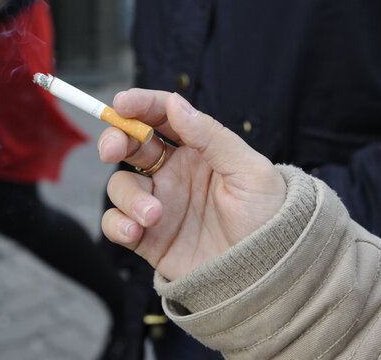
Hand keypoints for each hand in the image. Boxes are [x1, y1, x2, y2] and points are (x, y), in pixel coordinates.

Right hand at [98, 90, 286, 280]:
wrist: (269, 276)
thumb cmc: (269, 219)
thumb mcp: (249, 172)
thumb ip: (211, 137)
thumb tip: (175, 103)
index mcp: (197, 151)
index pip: (161, 117)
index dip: (140, 105)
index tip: (122, 103)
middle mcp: (172, 173)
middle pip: (130, 145)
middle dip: (115, 140)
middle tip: (111, 150)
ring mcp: (158, 204)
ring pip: (120, 185)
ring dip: (128, 196)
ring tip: (154, 216)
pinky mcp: (147, 238)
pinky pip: (116, 223)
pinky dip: (116, 223)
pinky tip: (135, 230)